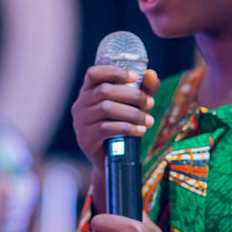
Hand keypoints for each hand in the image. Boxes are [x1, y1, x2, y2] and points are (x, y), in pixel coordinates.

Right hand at [72, 66, 158, 211]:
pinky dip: (126, 128)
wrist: (113, 159)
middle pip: (104, 91)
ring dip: (132, 113)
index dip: (114, 72)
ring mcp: (80, 121)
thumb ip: (144, 89)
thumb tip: (151, 74)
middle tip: (150, 104)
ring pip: (106, 109)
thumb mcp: (135, 105)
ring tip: (149, 120)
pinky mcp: (84, 138)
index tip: (135, 77)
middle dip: (132, 95)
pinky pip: (106, 128)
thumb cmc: (123, 126)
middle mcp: (80, 104)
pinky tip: (140, 130)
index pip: (94, 73)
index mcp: (88, 91)